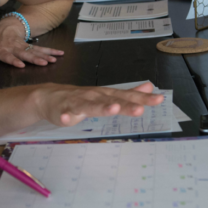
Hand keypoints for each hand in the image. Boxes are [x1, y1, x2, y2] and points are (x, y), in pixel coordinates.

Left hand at [0, 20, 63, 70]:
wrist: (4, 26)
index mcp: (1, 50)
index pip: (7, 56)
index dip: (14, 60)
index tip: (21, 65)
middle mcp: (14, 48)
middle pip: (24, 54)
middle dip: (34, 59)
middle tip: (43, 63)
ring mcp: (23, 46)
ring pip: (34, 51)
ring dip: (45, 55)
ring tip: (53, 60)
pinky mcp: (30, 45)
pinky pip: (40, 48)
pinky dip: (50, 51)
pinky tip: (59, 54)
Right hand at [32, 81, 164, 126]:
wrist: (48, 96)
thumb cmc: (80, 98)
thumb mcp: (105, 95)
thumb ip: (128, 94)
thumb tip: (149, 87)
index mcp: (105, 94)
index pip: (126, 96)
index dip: (142, 99)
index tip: (159, 100)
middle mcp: (93, 96)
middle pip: (111, 100)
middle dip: (125, 105)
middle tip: (140, 109)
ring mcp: (77, 103)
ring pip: (90, 106)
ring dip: (101, 107)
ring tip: (113, 109)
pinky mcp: (62, 110)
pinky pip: (64, 114)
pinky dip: (65, 117)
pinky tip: (67, 120)